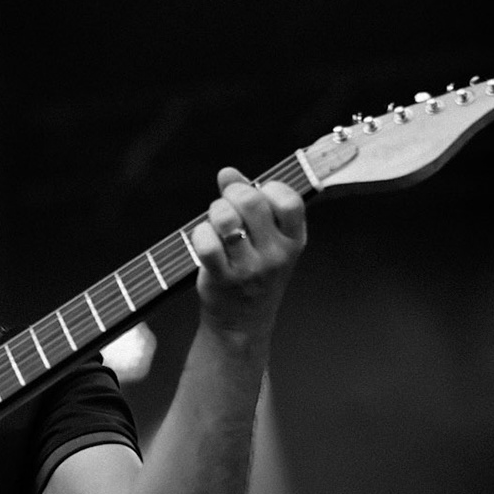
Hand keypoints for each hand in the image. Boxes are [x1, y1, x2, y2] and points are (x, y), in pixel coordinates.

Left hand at [189, 167, 305, 338]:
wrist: (243, 320)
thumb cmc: (255, 271)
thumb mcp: (266, 237)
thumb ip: (252, 200)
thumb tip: (227, 173)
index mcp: (294, 239)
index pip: (289, 200)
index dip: (269, 188)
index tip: (259, 195)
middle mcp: (276, 253)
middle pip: (252, 202)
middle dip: (233, 193)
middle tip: (227, 203)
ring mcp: (251, 267)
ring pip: (226, 219)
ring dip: (215, 212)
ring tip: (215, 222)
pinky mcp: (224, 278)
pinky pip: (207, 244)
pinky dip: (199, 234)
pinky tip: (204, 238)